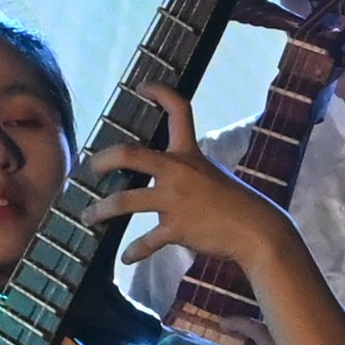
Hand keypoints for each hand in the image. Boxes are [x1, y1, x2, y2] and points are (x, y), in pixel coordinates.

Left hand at [89, 95, 298, 289]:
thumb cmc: (234, 202)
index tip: (142, 87)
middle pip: (130, 155)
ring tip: (88, 215)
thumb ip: (185, 170)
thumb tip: (159, 175)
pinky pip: (146, 241)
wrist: (256, 230)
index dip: (159, 92)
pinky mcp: (176, 228)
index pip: (178, 110)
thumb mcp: (210, 173)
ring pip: (125, 201)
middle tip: (92, 168)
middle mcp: (178, 171)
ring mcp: (175, 200)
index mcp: (189, 153)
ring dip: (101, 210)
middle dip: (103, 160)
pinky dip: (134, 250)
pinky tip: (126, 256)